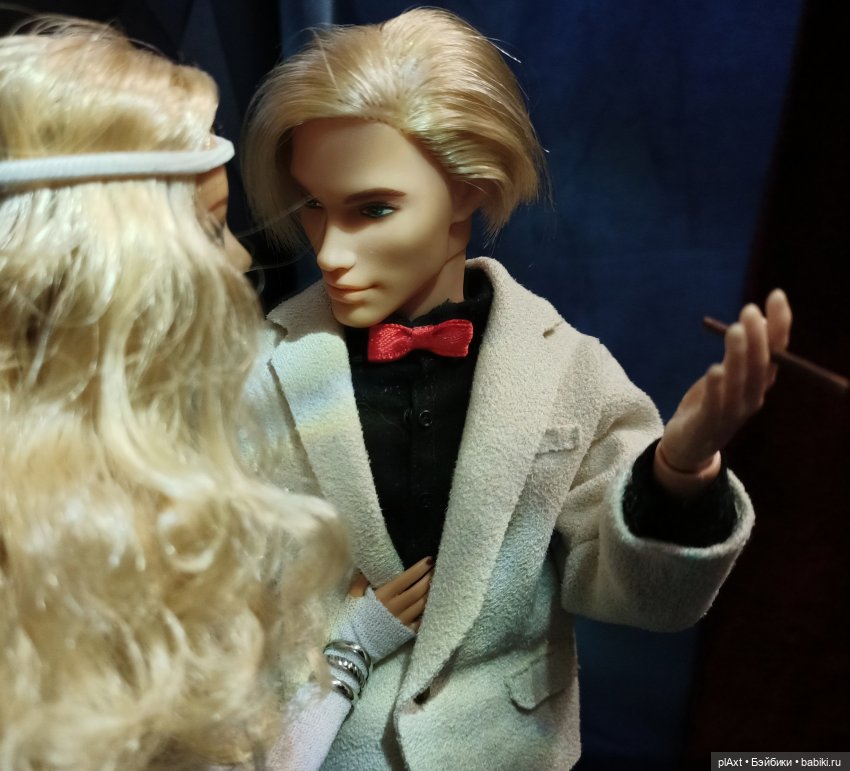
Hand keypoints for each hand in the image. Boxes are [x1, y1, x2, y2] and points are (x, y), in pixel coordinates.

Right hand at [349, 556, 432, 630]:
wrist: (353, 647)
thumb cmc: (352, 620)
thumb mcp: (352, 598)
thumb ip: (361, 582)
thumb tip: (366, 568)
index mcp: (383, 596)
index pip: (405, 579)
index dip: (419, 569)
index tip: (429, 560)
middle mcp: (395, 607)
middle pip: (417, 591)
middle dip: (429, 578)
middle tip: (438, 568)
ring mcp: (402, 621)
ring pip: (422, 605)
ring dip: (431, 593)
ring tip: (438, 582)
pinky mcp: (405, 633)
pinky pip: (421, 621)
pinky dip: (428, 612)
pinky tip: (433, 604)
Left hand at [656, 289, 791, 493]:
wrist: (689, 445)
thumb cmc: (710, 403)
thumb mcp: (727, 374)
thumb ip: (740, 352)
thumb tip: (756, 318)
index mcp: (758, 384)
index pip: (777, 352)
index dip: (779, 325)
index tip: (776, 296)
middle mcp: (752, 398)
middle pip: (761, 366)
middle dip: (759, 337)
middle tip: (749, 310)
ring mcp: (732, 414)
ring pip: (740, 383)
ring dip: (739, 356)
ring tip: (734, 330)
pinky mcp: (709, 424)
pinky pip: (716, 406)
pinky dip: (717, 388)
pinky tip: (715, 370)